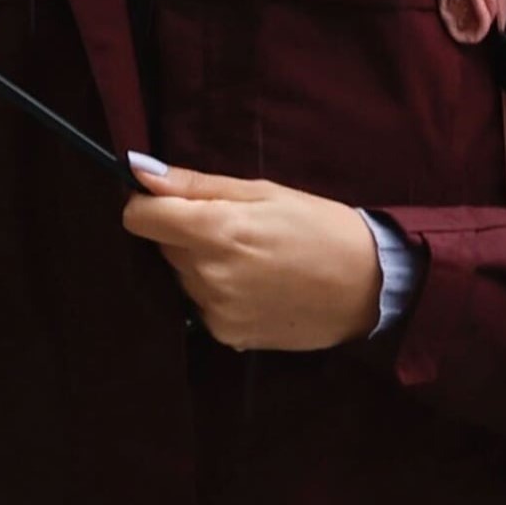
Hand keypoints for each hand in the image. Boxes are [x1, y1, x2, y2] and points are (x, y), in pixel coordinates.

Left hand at [120, 157, 383, 351]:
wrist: (368, 286)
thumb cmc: (320, 227)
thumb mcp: (263, 191)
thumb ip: (196, 185)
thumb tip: (138, 170)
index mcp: (214, 229)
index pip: (138, 219)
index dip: (148, 206)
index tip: (171, 202)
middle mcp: (207, 274)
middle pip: (162, 247)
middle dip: (185, 234)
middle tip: (234, 229)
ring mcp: (214, 310)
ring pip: (181, 277)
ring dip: (202, 265)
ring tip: (251, 259)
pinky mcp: (226, 335)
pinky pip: (201, 305)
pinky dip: (218, 294)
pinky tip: (255, 287)